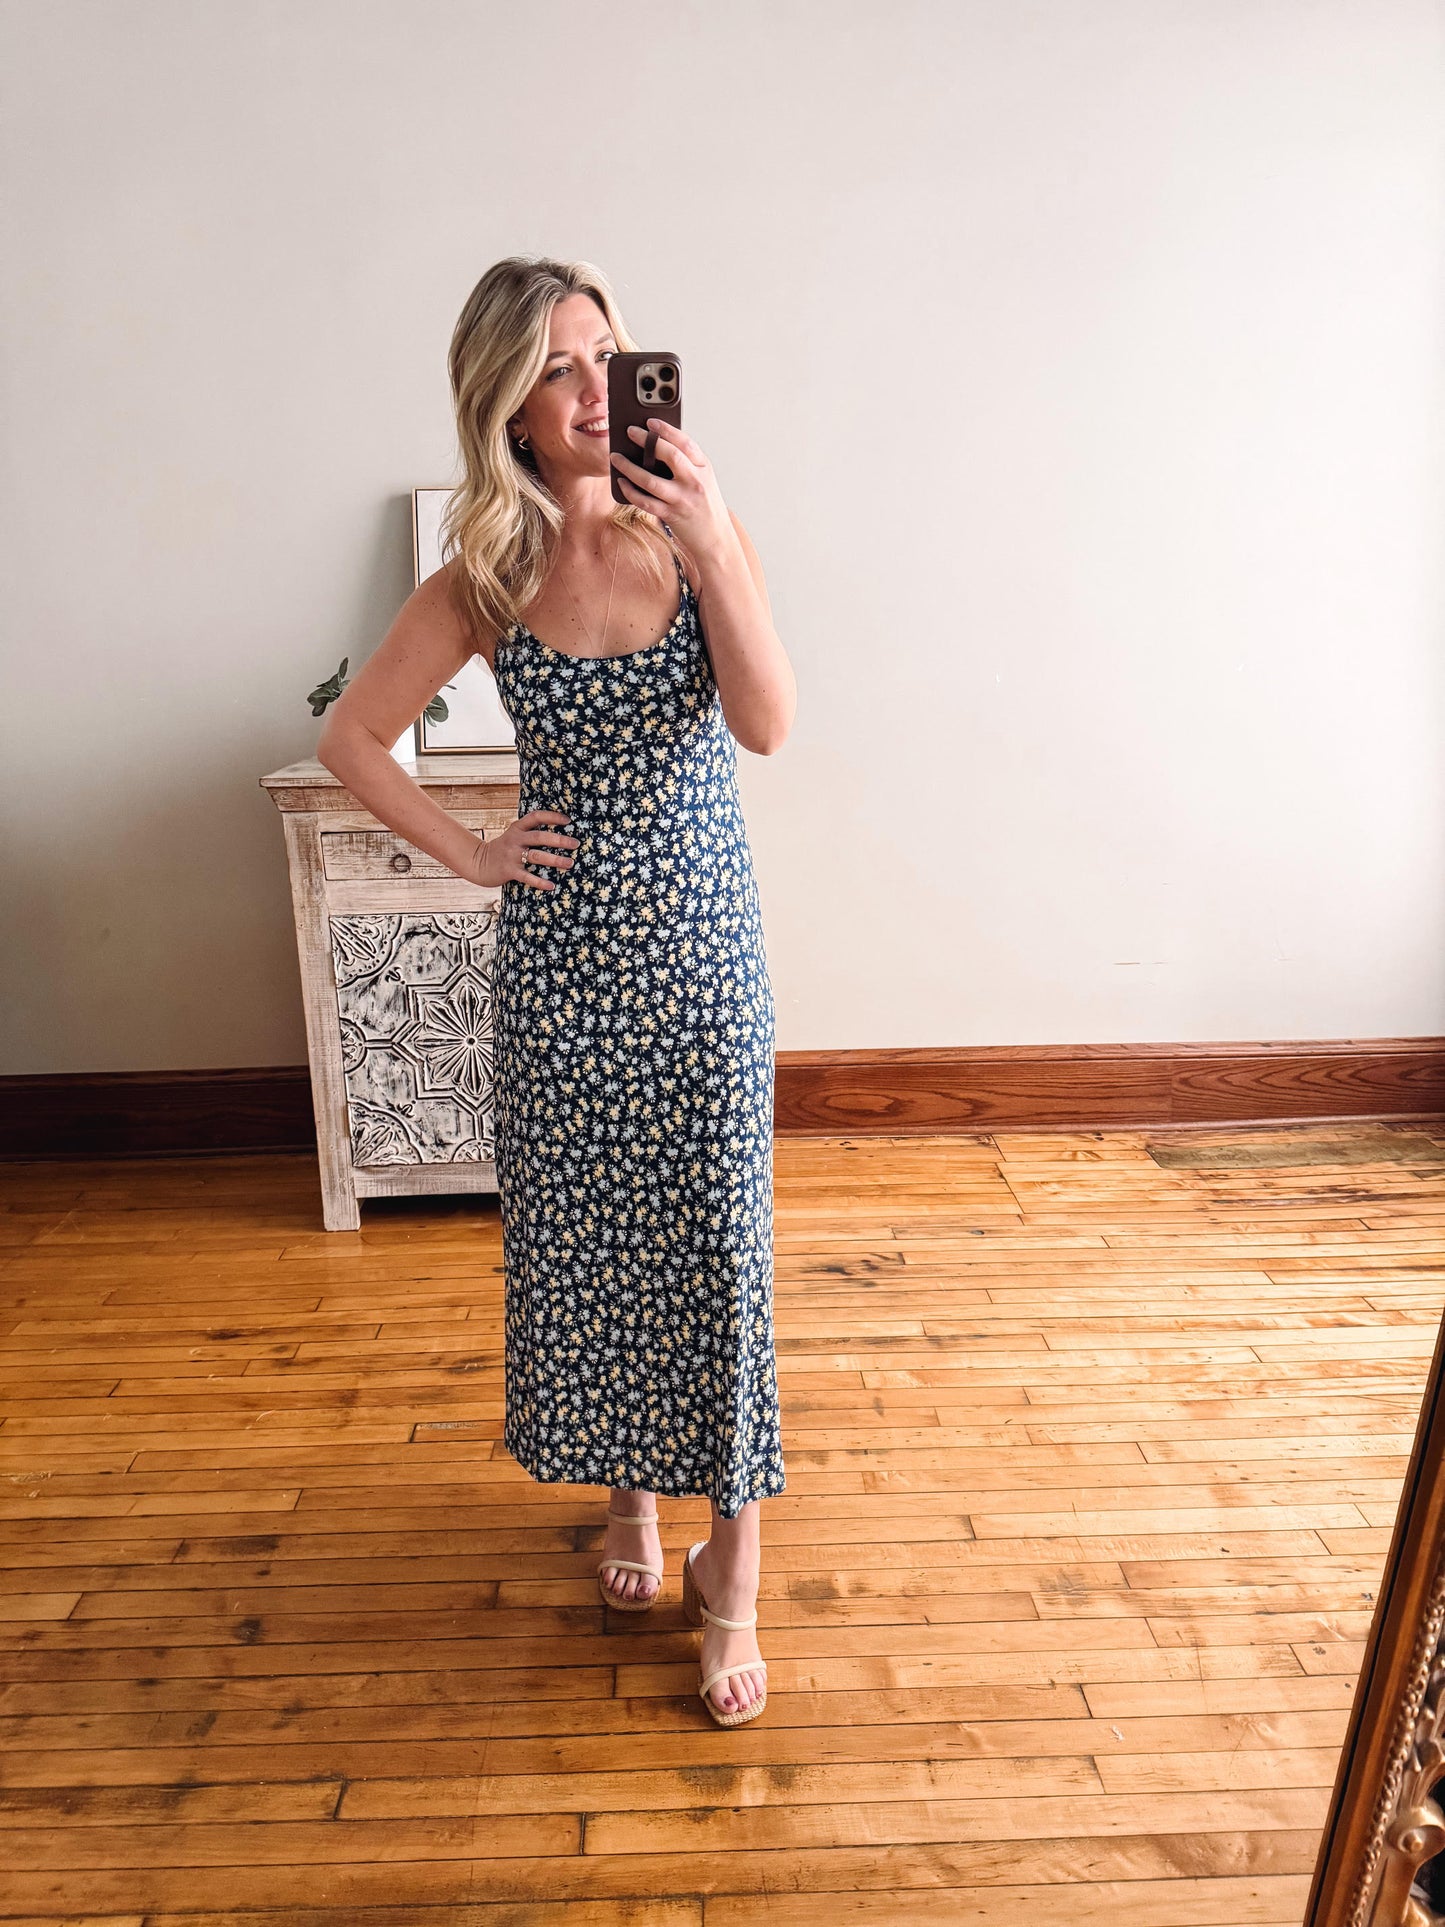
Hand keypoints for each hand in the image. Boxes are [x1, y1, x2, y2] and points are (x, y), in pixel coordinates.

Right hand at [474, 810, 577, 890]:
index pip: (536, 817)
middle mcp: (515, 840)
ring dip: (555, 860)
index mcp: (517, 828)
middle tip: (576, 844)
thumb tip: (558, 834)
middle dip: (560, 840)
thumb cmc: (503, 849)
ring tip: (569, 863)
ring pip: (537, 856)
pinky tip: (551, 885)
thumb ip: (530, 832)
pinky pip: (527, 877)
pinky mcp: (509, 871)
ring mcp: (512, 855)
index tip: (568, 821)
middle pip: (540, 837)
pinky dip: (540, 881)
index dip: (552, 817)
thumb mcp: (514, 836)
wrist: (478, 863)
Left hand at [610, 419, 734, 561]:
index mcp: (703, 467)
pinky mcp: (671, 515)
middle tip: (629, 431)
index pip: (685, 443)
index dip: (666, 430)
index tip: (650, 422)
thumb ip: (686, 463)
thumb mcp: (704, 479)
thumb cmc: (706, 505)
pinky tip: (621, 483)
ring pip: (650, 480)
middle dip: (646, 441)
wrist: (716, 538)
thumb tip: (654, 446)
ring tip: (616, 458)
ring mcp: (682, 499)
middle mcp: (694, 481)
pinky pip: (645, 502)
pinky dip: (630, 491)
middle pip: (669, 455)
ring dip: (629, 467)